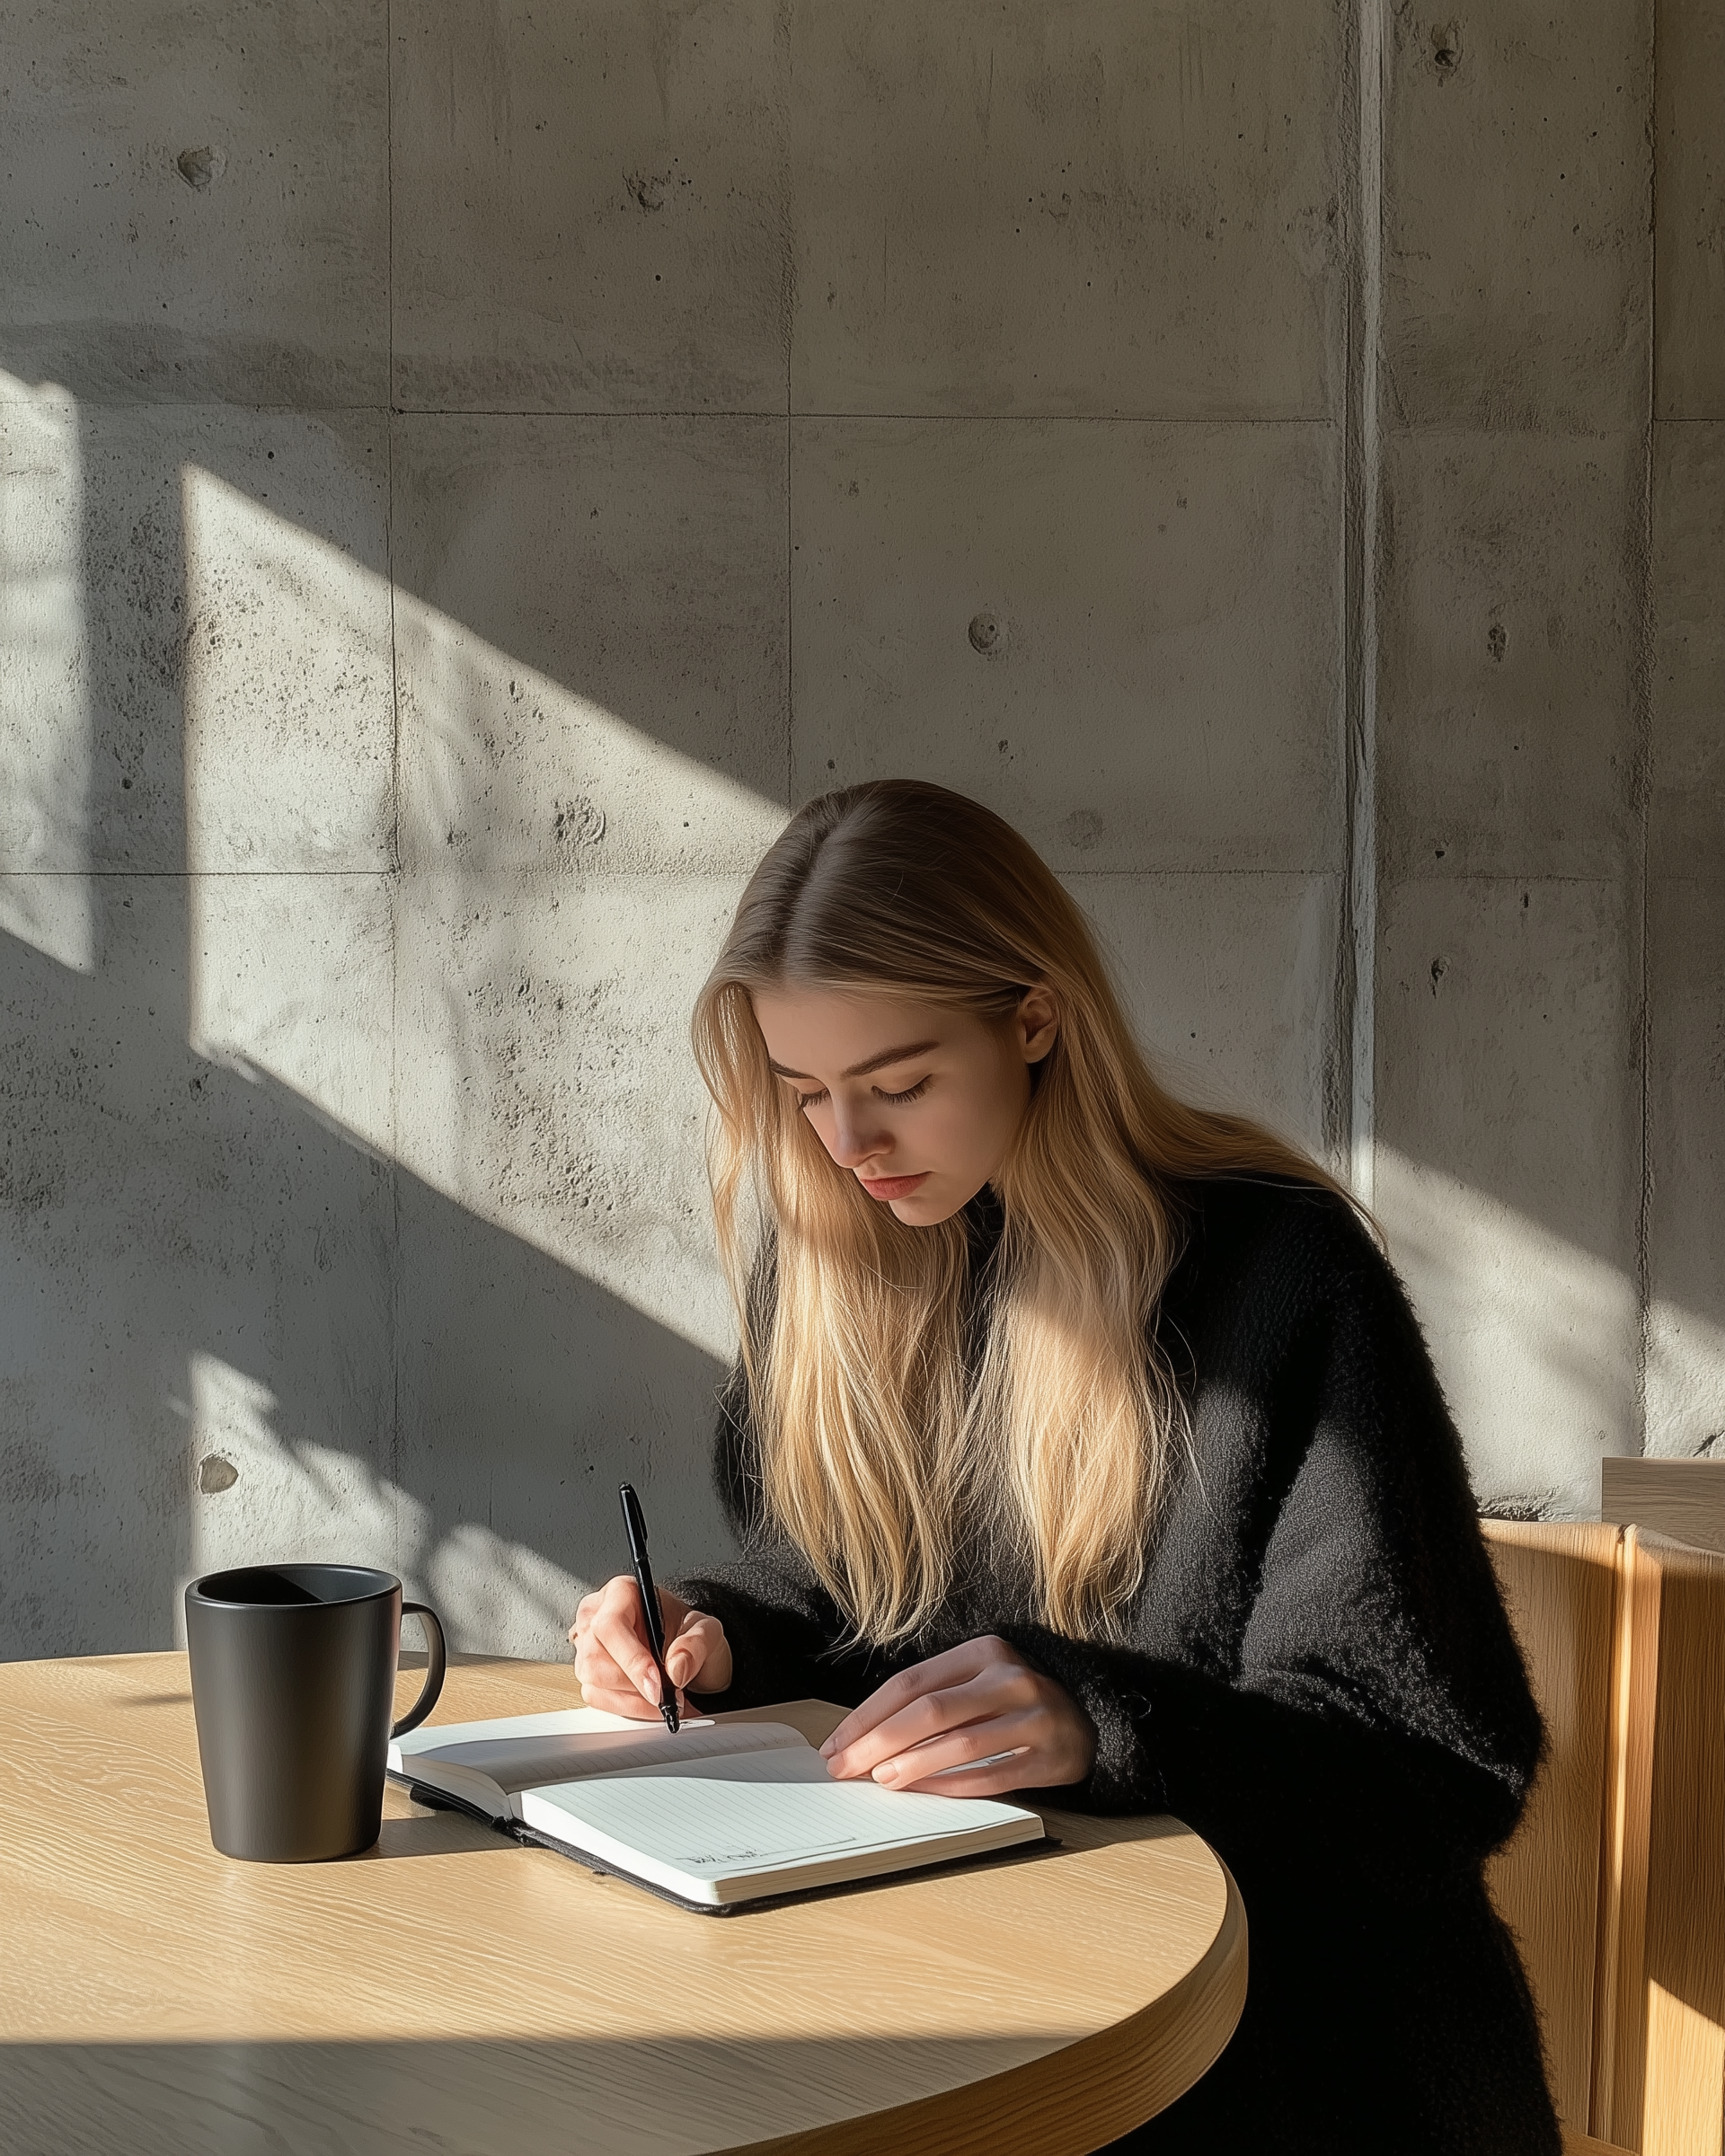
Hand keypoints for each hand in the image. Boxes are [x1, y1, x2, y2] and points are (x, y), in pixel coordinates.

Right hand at [569, 1576, 732, 1718]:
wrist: (685, 1654)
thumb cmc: (687, 1634)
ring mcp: (586, 1646)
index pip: (611, 1625)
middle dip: (635, 1685)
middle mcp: (596, 1616)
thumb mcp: (706, 1630)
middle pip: (596, 1658)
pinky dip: (625, 1707)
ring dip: (632, 1699)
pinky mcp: (586, 1672)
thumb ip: (696, 1644)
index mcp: (621, 1593)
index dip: (631, 1659)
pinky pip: (595, 1697)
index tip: (656, 1685)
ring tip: (662, 1698)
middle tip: (668, 1696)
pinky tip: (646, 1703)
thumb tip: (676, 1668)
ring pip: (593, 1681)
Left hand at [819, 1635, 1095, 1796]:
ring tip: (881, 1779)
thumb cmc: (1015, 1704)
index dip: (867, 1716)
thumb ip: (930, 1702)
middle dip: (878, 1742)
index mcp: (983, 1652)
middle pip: (930, 1710)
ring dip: (913, 1765)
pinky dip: (953, 1786)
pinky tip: (925, 1792)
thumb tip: (863, 1739)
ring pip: (961, 1743)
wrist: (1089, 1722)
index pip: (910, 1683)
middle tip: (845, 1768)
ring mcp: (1035, 1716)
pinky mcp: (1050, 1756)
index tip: (836, 1745)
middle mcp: (1010, 1677)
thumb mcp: (976, 1683)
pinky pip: (992, 1775)